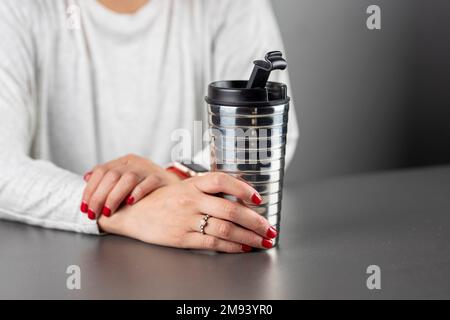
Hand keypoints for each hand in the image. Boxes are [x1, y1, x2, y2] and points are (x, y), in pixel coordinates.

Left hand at [80, 154, 179, 218]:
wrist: (175, 187)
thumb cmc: (148, 187)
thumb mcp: (127, 179)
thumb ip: (108, 179)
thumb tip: (86, 178)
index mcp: (124, 161)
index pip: (101, 170)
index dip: (90, 189)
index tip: (84, 206)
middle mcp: (135, 162)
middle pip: (112, 175)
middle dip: (99, 196)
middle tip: (93, 213)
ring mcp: (149, 168)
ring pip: (128, 178)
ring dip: (114, 196)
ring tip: (108, 211)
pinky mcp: (161, 177)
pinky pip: (148, 182)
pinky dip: (137, 192)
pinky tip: (130, 202)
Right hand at [98, 172, 277, 252]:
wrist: (132, 213)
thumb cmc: (162, 200)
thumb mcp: (183, 188)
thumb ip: (207, 191)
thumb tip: (239, 199)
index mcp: (192, 184)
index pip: (222, 180)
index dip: (243, 188)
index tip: (259, 198)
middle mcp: (191, 199)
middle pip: (231, 209)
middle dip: (255, 221)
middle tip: (270, 229)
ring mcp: (186, 219)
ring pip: (225, 228)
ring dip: (248, 237)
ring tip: (262, 241)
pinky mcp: (181, 238)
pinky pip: (212, 243)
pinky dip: (231, 247)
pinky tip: (242, 248)